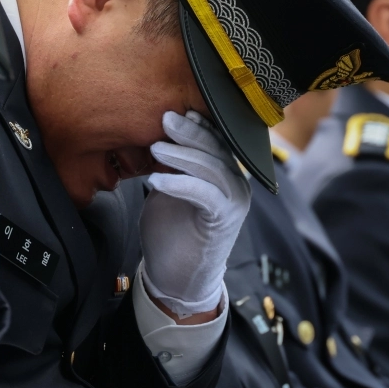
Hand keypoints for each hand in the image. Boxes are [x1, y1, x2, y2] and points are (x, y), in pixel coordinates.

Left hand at [139, 110, 250, 317]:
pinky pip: (204, 193)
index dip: (196, 123)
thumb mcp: (167, 188)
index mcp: (223, 172)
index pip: (214, 139)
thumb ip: (170, 163)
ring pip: (211, 167)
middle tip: (164, 118)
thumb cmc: (170, 231)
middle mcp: (234, 183)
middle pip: (215, 148)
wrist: (176, 278)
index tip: (173, 109)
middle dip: (189, 131)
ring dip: (181, 155)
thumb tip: (155, 134)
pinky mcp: (223, 220)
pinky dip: (179, 183)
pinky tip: (155, 182)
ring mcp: (233, 201)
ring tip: (154, 149)